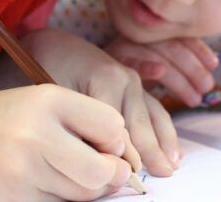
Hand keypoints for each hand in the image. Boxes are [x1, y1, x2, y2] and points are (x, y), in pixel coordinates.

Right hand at [0, 87, 132, 201]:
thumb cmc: (14, 116)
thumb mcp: (50, 101)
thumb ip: (90, 122)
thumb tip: (123, 164)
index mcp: (50, 100)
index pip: (112, 126)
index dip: (116, 139)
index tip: (105, 141)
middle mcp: (35, 134)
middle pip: (100, 171)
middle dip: (112, 173)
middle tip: (106, 168)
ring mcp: (22, 170)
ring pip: (83, 194)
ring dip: (90, 187)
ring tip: (73, 170)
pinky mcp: (13, 198)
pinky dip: (64, 197)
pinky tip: (50, 180)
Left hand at [22, 29, 179, 175]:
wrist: (53, 45)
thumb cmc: (47, 68)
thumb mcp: (55, 93)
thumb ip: (76, 121)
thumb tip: (93, 155)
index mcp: (108, 78)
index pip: (117, 125)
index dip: (122, 153)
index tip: (127, 176)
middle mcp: (127, 79)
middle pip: (140, 123)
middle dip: (150, 152)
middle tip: (162, 175)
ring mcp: (134, 82)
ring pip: (154, 118)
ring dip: (165, 143)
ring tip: (172, 166)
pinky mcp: (136, 87)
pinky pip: (155, 111)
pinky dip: (164, 132)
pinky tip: (172, 150)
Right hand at [106, 36, 217, 106]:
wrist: (81, 72)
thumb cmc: (125, 76)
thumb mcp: (153, 70)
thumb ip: (176, 66)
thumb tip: (211, 69)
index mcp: (149, 34)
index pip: (179, 36)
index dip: (199, 48)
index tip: (214, 65)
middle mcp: (137, 37)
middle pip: (171, 46)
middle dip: (193, 67)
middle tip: (207, 88)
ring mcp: (124, 47)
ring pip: (158, 55)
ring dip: (179, 77)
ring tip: (195, 98)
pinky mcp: (110, 61)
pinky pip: (131, 62)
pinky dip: (147, 65)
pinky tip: (160, 72)